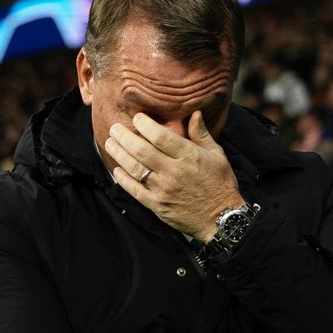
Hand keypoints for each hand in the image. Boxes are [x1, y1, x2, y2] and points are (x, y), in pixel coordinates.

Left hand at [104, 110, 243, 241]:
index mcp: (189, 157)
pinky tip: (117, 169)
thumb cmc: (220, 184)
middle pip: (142, 151)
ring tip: (110, 143)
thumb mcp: (217, 155)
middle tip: (115, 128)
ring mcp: (163, 190)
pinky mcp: (157, 205)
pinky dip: (123, 179)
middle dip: (125, 137)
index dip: (145, 125)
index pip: (161, 137)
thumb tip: (195, 113)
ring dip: (119, 154)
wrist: (221, 219)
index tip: (137, 117)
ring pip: (135, 168)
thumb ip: (201, 134)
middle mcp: (174, 172)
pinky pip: (135, 190)